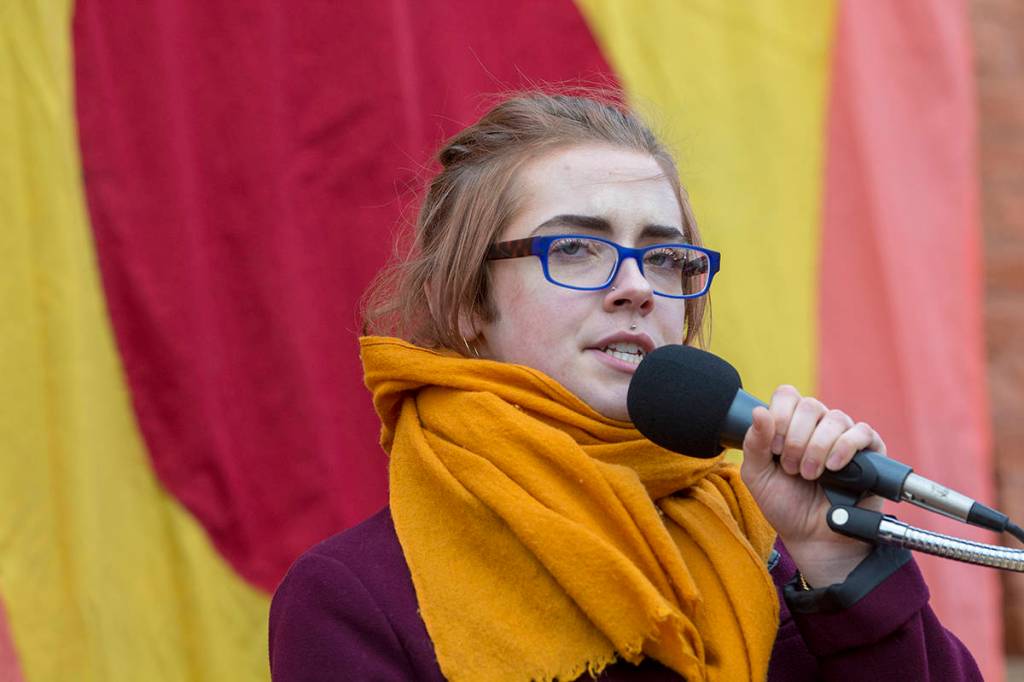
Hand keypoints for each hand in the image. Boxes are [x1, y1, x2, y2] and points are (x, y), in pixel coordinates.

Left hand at [740, 385, 885, 587]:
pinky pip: (862, 432)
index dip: (779, 416)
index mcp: (791, 425)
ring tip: (809, 475)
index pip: (787, 395)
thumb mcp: (758, 476)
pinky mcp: (869, 451)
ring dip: (816, 448)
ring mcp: (844, 436)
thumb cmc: (785, 505)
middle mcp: (818, 426)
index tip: (773, 448)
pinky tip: (833, 467)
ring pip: (835, 418)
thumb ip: (754, 443)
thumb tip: (758, 411)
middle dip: (795, 439)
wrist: (813, 538)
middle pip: (810, 405)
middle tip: (790, 468)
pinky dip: (844, 448)